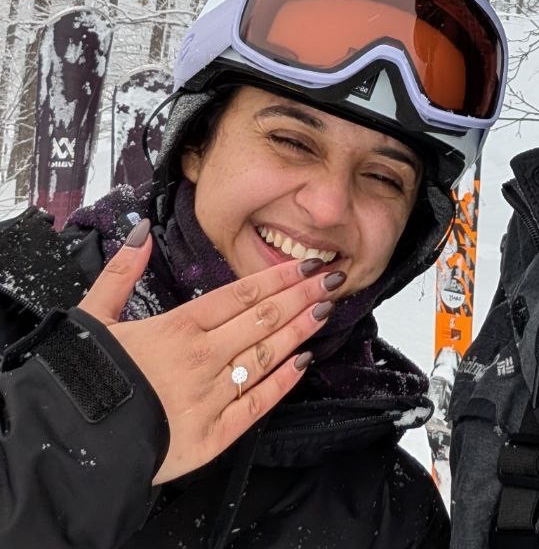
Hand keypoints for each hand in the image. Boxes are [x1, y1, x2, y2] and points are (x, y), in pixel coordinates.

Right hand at [77, 219, 335, 483]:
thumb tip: (141, 231)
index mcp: (177, 327)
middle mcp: (201, 357)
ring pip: (266, 356)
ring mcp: (210, 396)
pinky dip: (283, 382)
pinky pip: (256, 405)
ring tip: (326, 310)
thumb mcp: (94, 316)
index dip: (278, 278)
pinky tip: (304, 363)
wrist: (69, 443)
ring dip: (300, 331)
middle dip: (301, 296)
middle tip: (333, 279)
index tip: (307, 264)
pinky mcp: (211, 436)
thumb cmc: (82, 379)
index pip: (241, 295)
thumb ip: (121, 271)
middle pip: (262, 319)